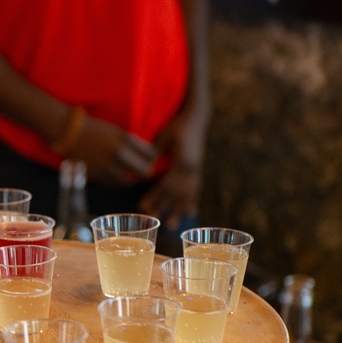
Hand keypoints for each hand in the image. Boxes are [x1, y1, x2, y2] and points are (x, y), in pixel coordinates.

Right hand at [66, 115, 158, 186]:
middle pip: (144, 171)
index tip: (150, 159)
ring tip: (130, 176)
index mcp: (124, 139)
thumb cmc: (93, 129)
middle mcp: (117, 153)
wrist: (68, 132)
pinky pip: (111, 184)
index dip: (153, 158)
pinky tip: (116, 178)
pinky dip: (116, 183)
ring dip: (131, 179)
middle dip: (146, 172)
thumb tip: (144, 157)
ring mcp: (106, 165)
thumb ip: (130, 144)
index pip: (150, 154)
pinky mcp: (95, 174)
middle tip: (145, 172)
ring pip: (128, 181)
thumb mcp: (116, 131)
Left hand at [139, 110, 205, 228]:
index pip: (166, 183)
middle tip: (160, 225)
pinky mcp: (198, 170)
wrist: (197, 117)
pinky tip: (190, 213)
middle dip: (167, 208)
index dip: (155, 195)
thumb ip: (155, 151)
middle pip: (177, 193)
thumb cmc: (178, 125)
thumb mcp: (164, 136)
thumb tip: (144, 166)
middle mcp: (191, 168)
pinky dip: (192, 202)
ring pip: (188, 194)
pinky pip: (196, 189)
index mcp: (182, 161)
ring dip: (179, 211)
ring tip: (173, 226)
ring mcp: (197, 170)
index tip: (143, 206)